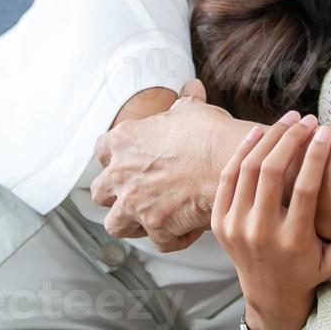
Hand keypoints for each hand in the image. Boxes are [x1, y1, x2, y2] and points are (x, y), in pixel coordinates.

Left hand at [92, 80, 248, 250]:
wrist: (231, 163)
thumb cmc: (211, 134)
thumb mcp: (193, 110)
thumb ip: (184, 102)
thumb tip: (191, 88)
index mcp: (125, 140)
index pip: (101, 150)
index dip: (113, 157)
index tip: (127, 160)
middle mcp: (122, 174)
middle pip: (99, 192)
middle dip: (115, 195)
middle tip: (137, 193)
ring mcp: (135, 204)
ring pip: (115, 224)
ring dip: (133, 222)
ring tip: (154, 217)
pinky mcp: (155, 227)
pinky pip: (158, 241)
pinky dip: (171, 237)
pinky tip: (187, 228)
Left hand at [212, 113, 330, 329]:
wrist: (267, 296)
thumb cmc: (305, 273)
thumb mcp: (329, 265)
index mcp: (291, 240)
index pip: (304, 189)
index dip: (315, 157)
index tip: (326, 132)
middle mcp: (260, 232)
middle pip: (271, 172)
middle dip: (290, 139)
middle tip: (306, 120)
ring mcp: (235, 226)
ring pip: (248, 169)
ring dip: (268, 138)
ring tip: (287, 120)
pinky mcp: (219, 222)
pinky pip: (227, 178)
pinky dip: (241, 152)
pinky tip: (258, 133)